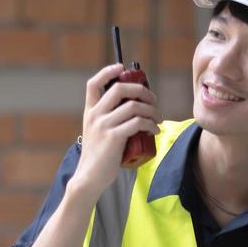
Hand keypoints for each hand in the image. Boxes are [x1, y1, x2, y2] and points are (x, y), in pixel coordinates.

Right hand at [72, 63, 161, 192]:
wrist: (90, 177)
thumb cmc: (100, 156)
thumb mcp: (98, 133)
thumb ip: (109, 120)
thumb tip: (133, 110)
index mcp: (90, 111)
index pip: (93, 84)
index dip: (108, 71)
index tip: (122, 68)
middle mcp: (95, 115)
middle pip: (119, 89)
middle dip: (141, 90)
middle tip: (153, 100)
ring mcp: (104, 125)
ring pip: (133, 106)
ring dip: (151, 110)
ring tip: (158, 120)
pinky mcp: (114, 137)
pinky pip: (137, 123)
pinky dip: (150, 124)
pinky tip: (155, 130)